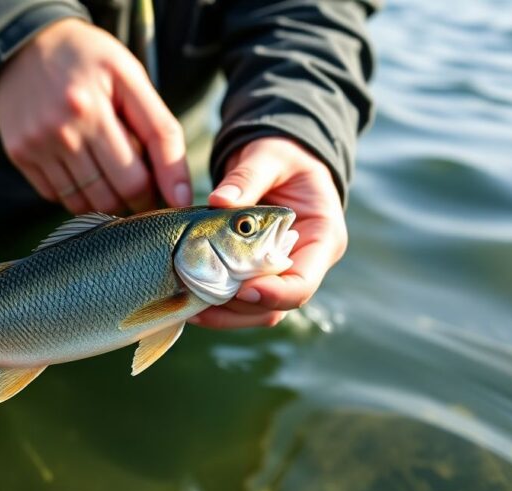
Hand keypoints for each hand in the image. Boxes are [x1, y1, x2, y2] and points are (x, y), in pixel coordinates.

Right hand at [0, 18, 191, 214]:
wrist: (22, 46)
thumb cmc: (88, 61)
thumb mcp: (130, 79)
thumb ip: (161, 132)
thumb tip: (180, 195)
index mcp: (93, 107)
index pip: (136, 179)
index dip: (158, 195)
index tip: (170, 199)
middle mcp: (61, 129)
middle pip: (111, 197)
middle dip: (135, 201)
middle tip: (142, 185)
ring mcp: (36, 145)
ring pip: (84, 204)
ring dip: (106, 200)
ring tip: (113, 174)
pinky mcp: (20, 155)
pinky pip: (57, 196)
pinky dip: (77, 192)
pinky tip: (83, 167)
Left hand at [190, 137, 347, 328]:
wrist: (279, 159)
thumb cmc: (282, 155)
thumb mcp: (267, 156)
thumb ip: (247, 177)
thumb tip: (220, 201)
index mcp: (323, 237)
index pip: (304, 282)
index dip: (275, 294)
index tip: (242, 290)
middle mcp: (308, 263)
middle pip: (278, 306)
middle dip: (239, 309)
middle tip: (199, 301)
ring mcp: (284, 273)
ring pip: (258, 312)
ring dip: (224, 314)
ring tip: (188, 306)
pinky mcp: (261, 274)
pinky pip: (242, 301)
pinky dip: (217, 304)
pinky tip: (190, 299)